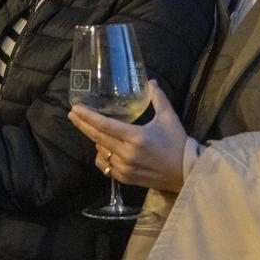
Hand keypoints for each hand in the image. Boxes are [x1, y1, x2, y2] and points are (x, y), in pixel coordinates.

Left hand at [67, 80, 187, 192]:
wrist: (188, 172)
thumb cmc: (178, 143)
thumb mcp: (169, 118)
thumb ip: (158, 98)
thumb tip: (151, 81)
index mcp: (136, 137)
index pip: (105, 125)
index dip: (87, 117)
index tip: (75, 109)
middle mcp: (127, 153)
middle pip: (97, 137)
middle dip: (82, 125)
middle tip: (72, 115)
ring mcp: (125, 167)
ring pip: (100, 151)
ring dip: (98, 141)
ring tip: (100, 133)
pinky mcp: (126, 178)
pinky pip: (105, 166)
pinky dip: (103, 156)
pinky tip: (105, 149)